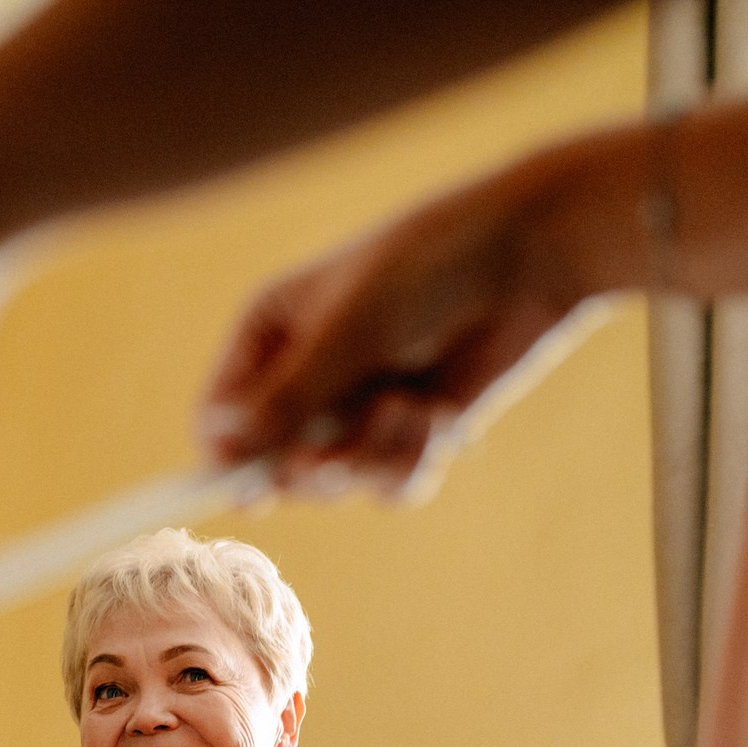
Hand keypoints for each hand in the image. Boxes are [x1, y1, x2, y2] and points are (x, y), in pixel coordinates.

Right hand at [201, 145, 607, 501]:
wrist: (526, 258)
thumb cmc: (425, 269)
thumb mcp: (346, 331)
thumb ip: (288, 397)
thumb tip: (230, 450)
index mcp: (269, 336)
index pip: (222, 417)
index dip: (228, 459)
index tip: (247, 489)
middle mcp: (304, 378)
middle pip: (272, 465)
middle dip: (309, 466)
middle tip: (331, 457)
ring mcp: (356, 409)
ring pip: (333, 482)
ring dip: (370, 456)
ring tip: (407, 408)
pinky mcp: (405, 435)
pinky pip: (384, 486)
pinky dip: (408, 462)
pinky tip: (434, 417)